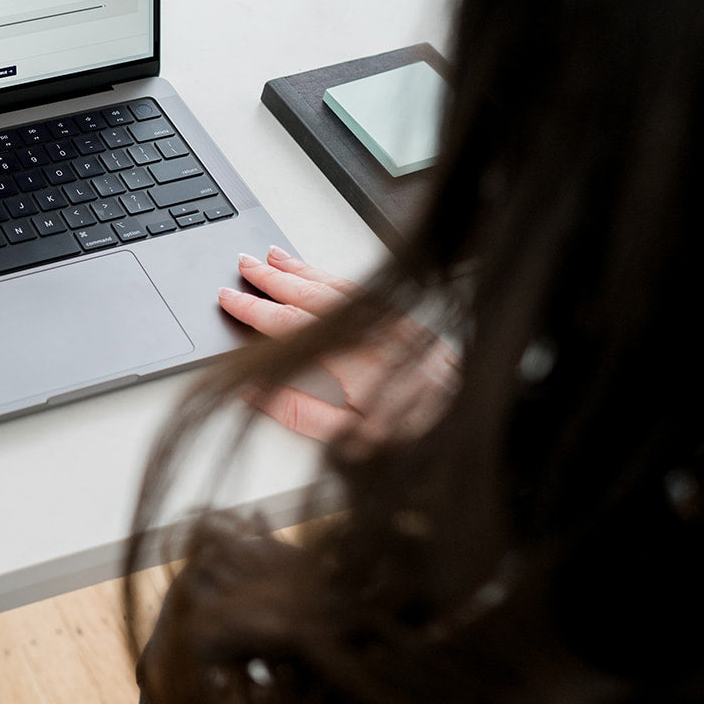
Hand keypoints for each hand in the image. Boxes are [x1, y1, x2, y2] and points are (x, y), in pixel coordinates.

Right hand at [217, 246, 456, 442]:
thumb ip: (298, 413)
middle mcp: (382, 336)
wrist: (473, 433)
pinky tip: (323, 274)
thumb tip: (252, 391)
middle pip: (317, 296)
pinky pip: (367, 292)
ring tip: (274, 258)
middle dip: (275, 278)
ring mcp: (401, 327)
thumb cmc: (416, 446)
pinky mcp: (415, 328)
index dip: (256, 311)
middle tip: (244, 265)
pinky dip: (337, 279)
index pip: (295, 328)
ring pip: (344, 287)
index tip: (230, 300)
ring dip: (305, 270)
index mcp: (362, 364)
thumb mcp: (349, 442)